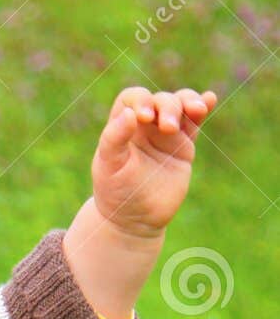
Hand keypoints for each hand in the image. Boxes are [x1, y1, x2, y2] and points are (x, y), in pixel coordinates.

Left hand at [92, 86, 216, 238]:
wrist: (135, 220)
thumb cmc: (116, 193)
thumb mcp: (109, 167)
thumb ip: (113, 139)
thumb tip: (130, 113)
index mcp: (123, 126)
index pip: (133, 98)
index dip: (141, 100)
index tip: (144, 117)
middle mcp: (145, 126)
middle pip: (160, 100)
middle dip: (167, 107)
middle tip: (168, 128)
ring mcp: (166, 134)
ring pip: (180, 105)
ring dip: (188, 102)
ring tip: (196, 110)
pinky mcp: (183, 146)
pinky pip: (195, 122)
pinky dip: (202, 107)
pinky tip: (209, 100)